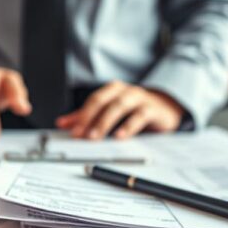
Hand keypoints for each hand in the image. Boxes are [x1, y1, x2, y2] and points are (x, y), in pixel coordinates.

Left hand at [55, 81, 183, 139]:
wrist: (165, 109)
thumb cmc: (134, 110)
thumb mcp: (109, 112)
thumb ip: (87, 117)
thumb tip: (62, 124)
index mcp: (112, 90)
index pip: (93, 101)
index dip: (82, 115)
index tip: (73, 132)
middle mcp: (124, 91)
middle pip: (103, 101)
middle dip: (90, 118)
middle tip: (82, 135)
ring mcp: (139, 98)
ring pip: (120, 106)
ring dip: (105, 121)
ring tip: (96, 136)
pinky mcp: (153, 109)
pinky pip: (140, 115)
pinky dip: (129, 126)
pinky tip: (120, 136)